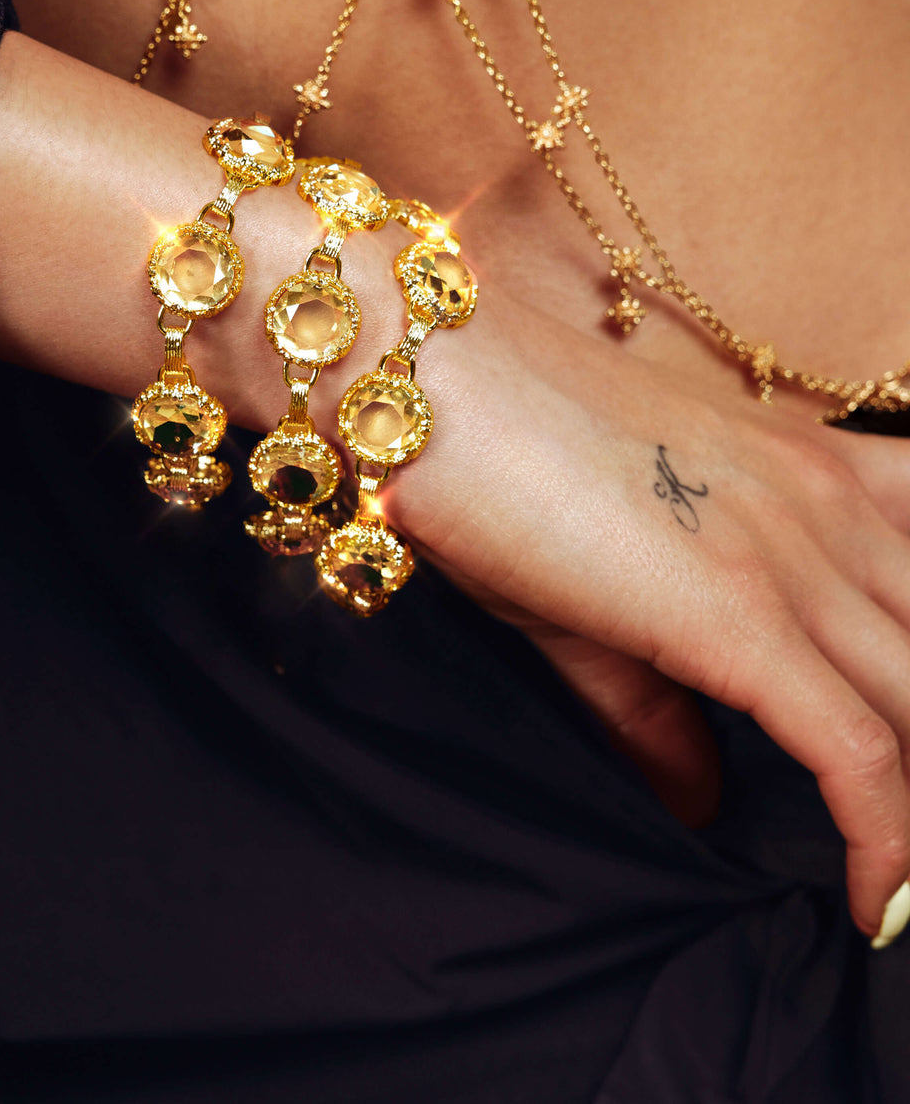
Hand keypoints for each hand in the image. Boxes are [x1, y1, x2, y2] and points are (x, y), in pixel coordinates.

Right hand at [390, 281, 909, 936]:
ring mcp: (792, 558)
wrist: (433, 386)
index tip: (909, 753)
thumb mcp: (600, 583)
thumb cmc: (502, 457)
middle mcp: (830, 509)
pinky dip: (890, 846)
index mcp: (816, 478)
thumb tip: (696, 800)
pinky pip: (859, 753)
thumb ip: (659, 701)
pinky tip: (876, 909)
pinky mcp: (738, 614)